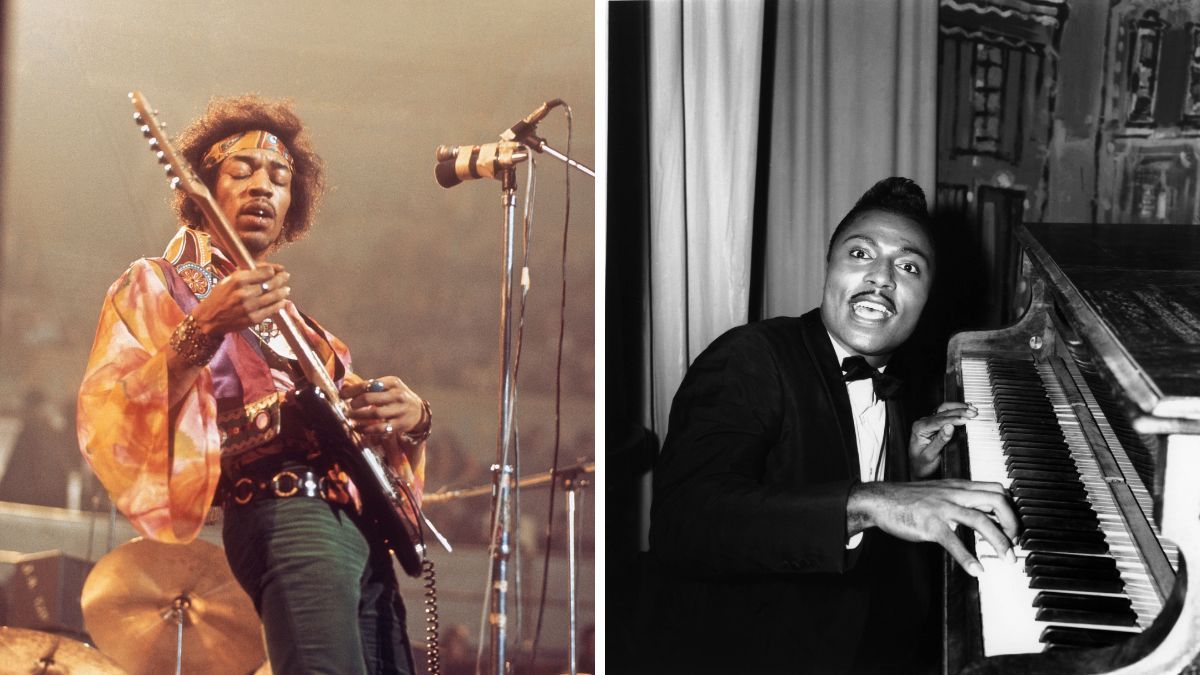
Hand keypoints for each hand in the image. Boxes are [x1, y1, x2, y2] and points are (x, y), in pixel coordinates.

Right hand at [192, 265, 289, 336]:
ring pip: (275, 296)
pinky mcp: (253, 319)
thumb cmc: (220, 296)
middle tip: (285, 277)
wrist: (209, 318)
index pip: (266, 271)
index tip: (278, 270)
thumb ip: (248, 272)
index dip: (274, 269)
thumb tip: (271, 268)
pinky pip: (272, 310)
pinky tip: (281, 301)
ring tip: (285, 289)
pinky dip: (279, 304)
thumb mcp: (229, 279)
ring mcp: (249, 307)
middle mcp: (244, 293)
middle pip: (272, 283)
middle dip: (282, 279)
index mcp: (237, 280)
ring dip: (283, 292)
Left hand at [339, 373, 427, 439]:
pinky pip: (380, 428)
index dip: (352, 391)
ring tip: (349, 417)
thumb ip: (372, 387)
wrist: (418, 411)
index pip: (368, 385)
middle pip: (370, 398)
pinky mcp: (400, 424)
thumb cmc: (397, 398)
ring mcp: (399, 410)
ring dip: (359, 417)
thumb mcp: (390, 387)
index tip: (342, 395)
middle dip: (355, 403)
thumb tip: (345, 388)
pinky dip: (367, 429)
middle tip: (348, 407)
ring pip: (374, 414)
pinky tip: (359, 428)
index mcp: (393, 382)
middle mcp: (397, 395)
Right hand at [848, 479, 1018, 576]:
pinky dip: (967, 557)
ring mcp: (942, 507)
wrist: (879, 499)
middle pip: (997, 500)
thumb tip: (985, 517)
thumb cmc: (908, 499)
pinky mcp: (929, 523)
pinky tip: (976, 570)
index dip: (1011, 509)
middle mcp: (954, 493)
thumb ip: (961, 501)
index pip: (997, 489)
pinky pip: (953, 541)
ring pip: (981, 520)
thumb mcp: (940, 493)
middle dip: (1013, 523)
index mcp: (958, 486)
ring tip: (1007, 560)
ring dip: (1000, 542)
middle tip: (1015, 543)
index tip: (1013, 528)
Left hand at [909, 401, 976, 477]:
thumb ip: (940, 441)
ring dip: (958, 407)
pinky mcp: (935, 424)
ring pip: (944, 409)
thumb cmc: (921, 464)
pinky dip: (956, 409)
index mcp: (919, 428)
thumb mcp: (930, 455)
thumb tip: (950, 427)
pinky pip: (945, 413)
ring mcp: (929, 422)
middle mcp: (923, 423)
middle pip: (942, 413)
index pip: (938, 421)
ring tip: (972, 408)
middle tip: (973, 413)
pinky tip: (965, 408)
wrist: (918, 470)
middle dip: (959, 411)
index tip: (966, 419)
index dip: (953, 419)